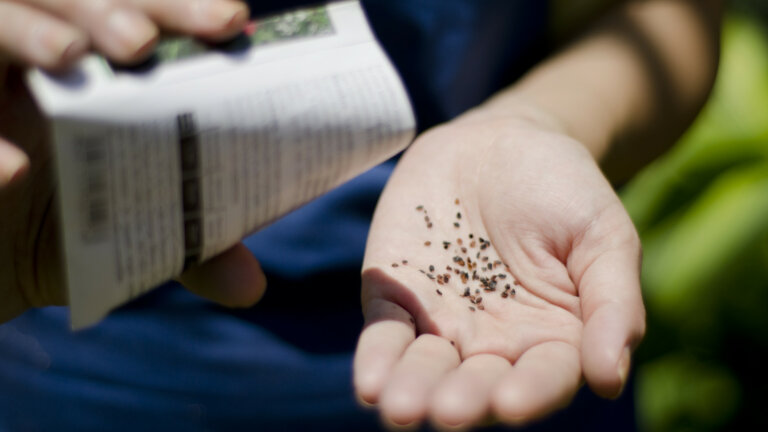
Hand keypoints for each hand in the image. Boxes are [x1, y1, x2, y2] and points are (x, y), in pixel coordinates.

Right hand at [0, 0, 264, 322]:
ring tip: (71, 55)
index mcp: (101, 77)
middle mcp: (40, 65)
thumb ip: (190, 250)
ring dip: (29, 30)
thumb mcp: (132, 238)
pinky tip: (11, 172)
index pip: (142, 20)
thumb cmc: (65, 228)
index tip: (231, 24)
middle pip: (68, 4)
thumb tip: (251, 286)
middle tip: (144, 41)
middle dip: (107, 11)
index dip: (180, 12)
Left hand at [354, 109, 645, 427]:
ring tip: (401, 408)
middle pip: (478, 383)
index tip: (512, 402)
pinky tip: (370, 382)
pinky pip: (385, 331)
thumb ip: (613, 304)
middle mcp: (495, 343)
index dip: (531, 393)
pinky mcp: (398, 297)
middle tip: (449, 411)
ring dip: (413, 389)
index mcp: (553, 337)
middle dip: (463, 400)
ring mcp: (442, 322)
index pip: (544, 376)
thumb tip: (608, 379)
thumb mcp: (604, 236)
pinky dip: (376, 356)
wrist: (500, 142)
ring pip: (425, 367)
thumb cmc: (563, 190)